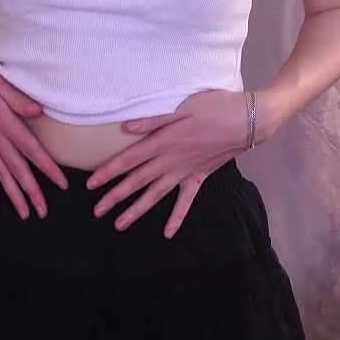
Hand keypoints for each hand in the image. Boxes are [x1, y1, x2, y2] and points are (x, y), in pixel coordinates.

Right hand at [0, 46, 68, 218]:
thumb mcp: (1, 83)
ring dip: (13, 196)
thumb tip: (40, 111)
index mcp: (6, 124)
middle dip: (32, 192)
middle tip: (43, 212)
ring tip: (24, 214)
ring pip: (1, 176)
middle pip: (17, 170)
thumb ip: (20, 100)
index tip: (61, 184)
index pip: (32, 151)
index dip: (47, 168)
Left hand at [85, 89, 252, 238]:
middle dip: (115, 196)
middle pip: (138, 181)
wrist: (249, 121)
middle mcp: (171, 161)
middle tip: (96, 211)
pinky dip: (177, 217)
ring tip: (119, 225)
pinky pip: (186, 201)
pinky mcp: (200, 177)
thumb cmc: (215, 107)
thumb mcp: (183, 106)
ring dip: (137, 210)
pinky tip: (168, 233)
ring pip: (156, 194)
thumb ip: (154, 119)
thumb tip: (126, 128)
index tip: (91, 184)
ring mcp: (185, 172)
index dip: (109, 172)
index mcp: (163, 141)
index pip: (129, 159)